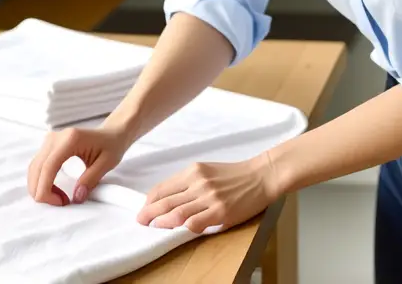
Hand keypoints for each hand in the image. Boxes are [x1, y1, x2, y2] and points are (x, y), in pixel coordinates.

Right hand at [28, 125, 130, 205]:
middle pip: (37, 168)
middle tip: (59, 203)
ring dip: (40, 187)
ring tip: (59, 198)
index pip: (49, 166)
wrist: (111, 133)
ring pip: (34, 168)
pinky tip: (54, 190)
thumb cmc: (112, 146)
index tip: (59, 203)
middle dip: (42, 190)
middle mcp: (56, 137)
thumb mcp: (107, 163)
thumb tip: (76, 198)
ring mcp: (50, 139)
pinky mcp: (49, 145)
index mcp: (70, 139)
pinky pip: (38, 165)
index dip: (47, 188)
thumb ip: (91, 179)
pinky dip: (42, 180)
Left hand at [135, 153, 280, 233]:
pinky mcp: (221, 211)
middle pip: (166, 201)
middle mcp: (199, 183)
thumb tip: (169, 200)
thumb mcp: (208, 171)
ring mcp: (209, 197)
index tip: (144, 209)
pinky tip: (181, 230)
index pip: (163, 188)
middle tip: (140, 221)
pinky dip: (185, 227)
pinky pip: (196, 222)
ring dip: (162, 222)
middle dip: (149, 213)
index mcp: (193, 171)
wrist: (261, 176)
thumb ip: (189, 183)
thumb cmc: (235, 175)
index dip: (149, 201)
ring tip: (153, 228)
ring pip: (177, 213)